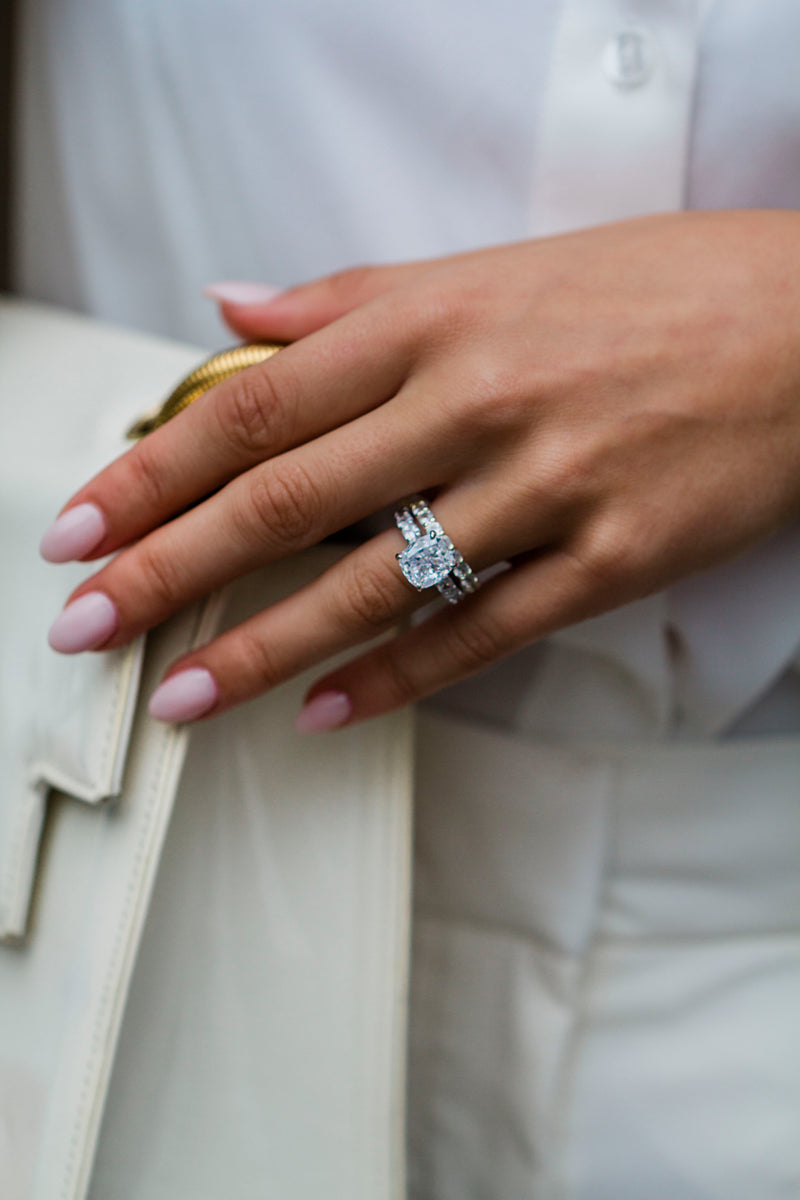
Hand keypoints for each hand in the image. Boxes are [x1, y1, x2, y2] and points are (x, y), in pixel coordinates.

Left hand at [40, 210, 799, 730]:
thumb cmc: (652, 291)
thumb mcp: (492, 268)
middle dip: (169, 568)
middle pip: (288, 500)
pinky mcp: (607, 561)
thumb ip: (351, 299)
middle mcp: (478, 402)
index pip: (257, 405)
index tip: (84, 523)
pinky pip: (480, 635)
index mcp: (434, 320)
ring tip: (181, 694)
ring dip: (262, 649)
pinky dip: (396, 681)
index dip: (155, 471)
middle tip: (87, 622)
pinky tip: (327, 712)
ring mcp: (544, 490)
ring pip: (372, 585)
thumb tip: (235, 312)